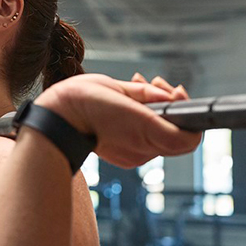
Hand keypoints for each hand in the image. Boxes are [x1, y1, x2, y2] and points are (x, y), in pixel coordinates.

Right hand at [35, 73, 202, 168]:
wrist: (55, 121)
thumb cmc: (82, 101)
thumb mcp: (119, 89)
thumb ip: (148, 95)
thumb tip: (168, 99)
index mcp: (144, 130)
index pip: (189, 136)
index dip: (189, 112)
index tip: (176, 92)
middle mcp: (142, 149)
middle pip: (177, 134)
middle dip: (172, 108)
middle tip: (158, 86)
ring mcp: (134, 157)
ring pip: (162, 138)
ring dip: (158, 115)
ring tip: (139, 90)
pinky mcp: (125, 159)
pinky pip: (147, 143)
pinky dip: (145, 125)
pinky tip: (131, 108)